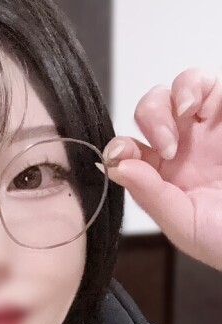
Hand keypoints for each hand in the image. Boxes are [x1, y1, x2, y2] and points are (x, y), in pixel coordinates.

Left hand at [101, 68, 221, 271]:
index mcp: (161, 176)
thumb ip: (150, 196)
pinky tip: (196, 108)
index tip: (122, 155)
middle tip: (167, 147)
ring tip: (184, 116)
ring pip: (177, 89)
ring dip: (173, 98)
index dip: (119, 147)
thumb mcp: (183, 224)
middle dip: (151, 119)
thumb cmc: (221, 238)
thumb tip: (115, 167)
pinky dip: (196, 86)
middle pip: (150, 110)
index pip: (128, 150)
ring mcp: (206, 128)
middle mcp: (181, 147)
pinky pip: (208, 84)